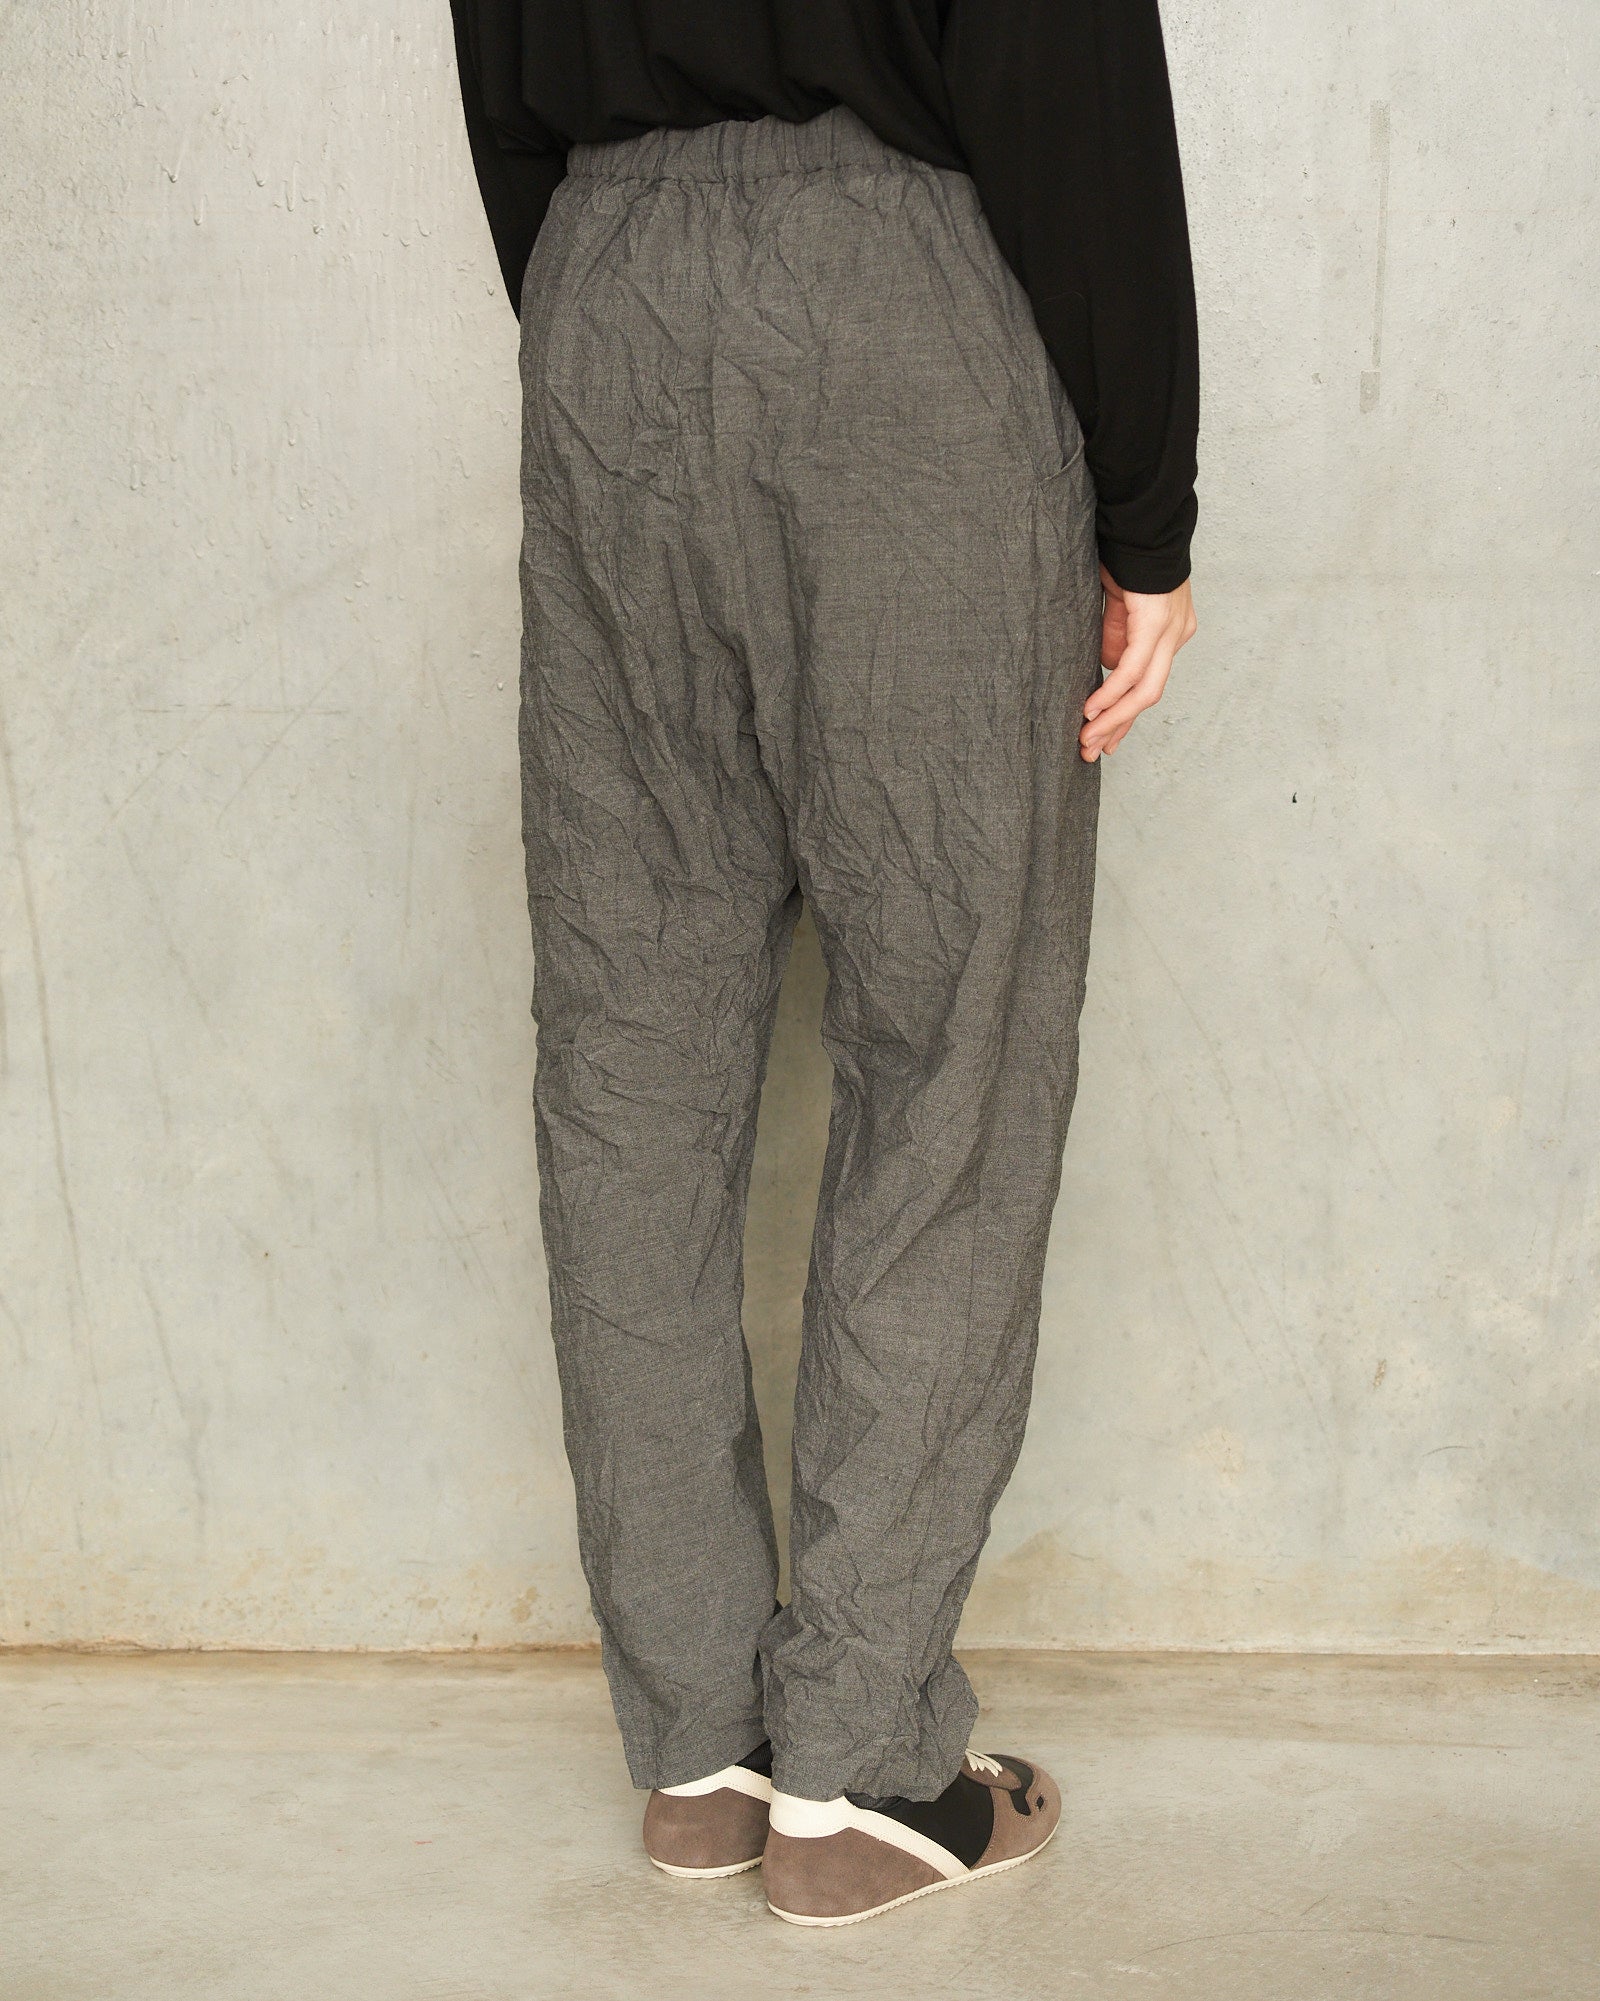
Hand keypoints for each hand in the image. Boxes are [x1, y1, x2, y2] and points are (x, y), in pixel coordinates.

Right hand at [1079, 568, 1195, 761]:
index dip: (1123, 714)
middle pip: (1148, 696)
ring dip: (1112, 719)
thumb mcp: (1117, 607)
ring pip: (1145, 691)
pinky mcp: (1155, 624)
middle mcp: (1176, 635)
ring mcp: (1170, 631)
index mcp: (1169, 632)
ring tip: (1087, 740)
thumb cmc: (1124, 556)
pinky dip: (1112, 693)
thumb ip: (1116, 638)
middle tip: (1090, 750)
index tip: (1103, 738)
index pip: (1147, 684)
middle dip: (1117, 727)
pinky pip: (1133, 670)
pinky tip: (1092, 710)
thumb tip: (1108, 669)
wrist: (1139, 522)